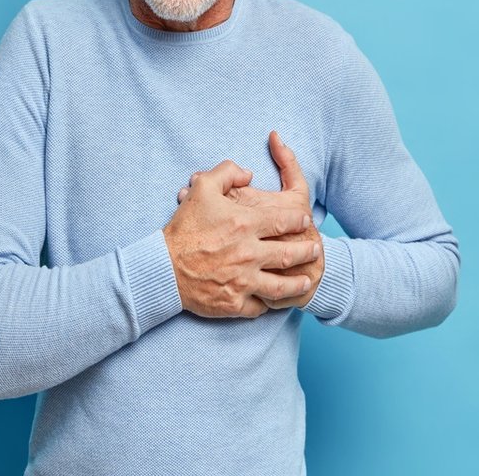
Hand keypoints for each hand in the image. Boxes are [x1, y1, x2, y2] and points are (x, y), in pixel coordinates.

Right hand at [163, 158, 320, 318]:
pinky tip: (276, 301)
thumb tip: (248, 173)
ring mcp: (243, 281)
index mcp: (245, 225)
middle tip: (315, 249)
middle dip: (307, 251)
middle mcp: (249, 254)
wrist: (162, 267)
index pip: (284, 221)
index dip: (299, 220)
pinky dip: (269, 304)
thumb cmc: (184, 227)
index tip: (305, 219)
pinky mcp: (234, 303)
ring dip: (298, 283)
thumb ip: (227, 172)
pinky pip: (259, 306)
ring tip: (306, 279)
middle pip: (290, 253)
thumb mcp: (202, 188)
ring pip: (282, 286)